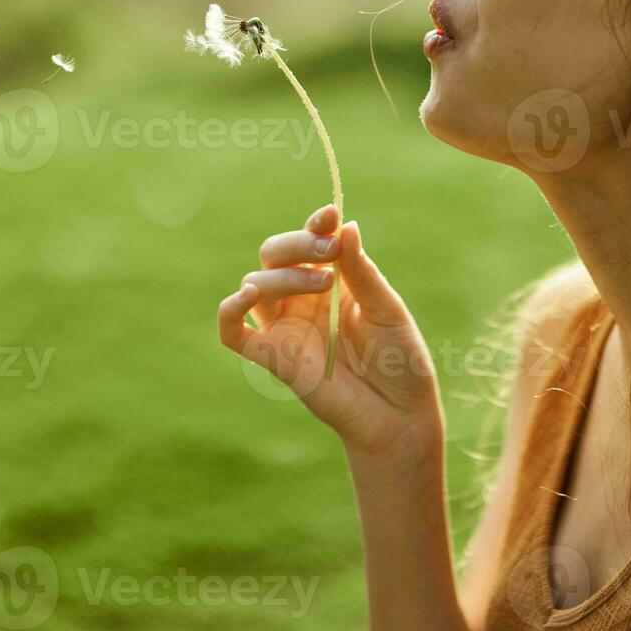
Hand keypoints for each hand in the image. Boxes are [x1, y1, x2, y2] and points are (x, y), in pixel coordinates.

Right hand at [217, 204, 442, 457]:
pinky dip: (230, 312)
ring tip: (325, 282)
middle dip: (297, 245)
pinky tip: (245, 297)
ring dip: (284, 276)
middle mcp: (302, 300)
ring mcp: (284, 328)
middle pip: (274, 256)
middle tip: (329, 251)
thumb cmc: (399, 360)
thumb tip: (346, 225)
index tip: (330, 215)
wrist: (399, 416)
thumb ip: (362, 271)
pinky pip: (233, 333)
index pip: (309, 243)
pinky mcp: (272, 358)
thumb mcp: (386, 309)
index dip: (314, 226)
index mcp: (331, 281)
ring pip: (256, 285)